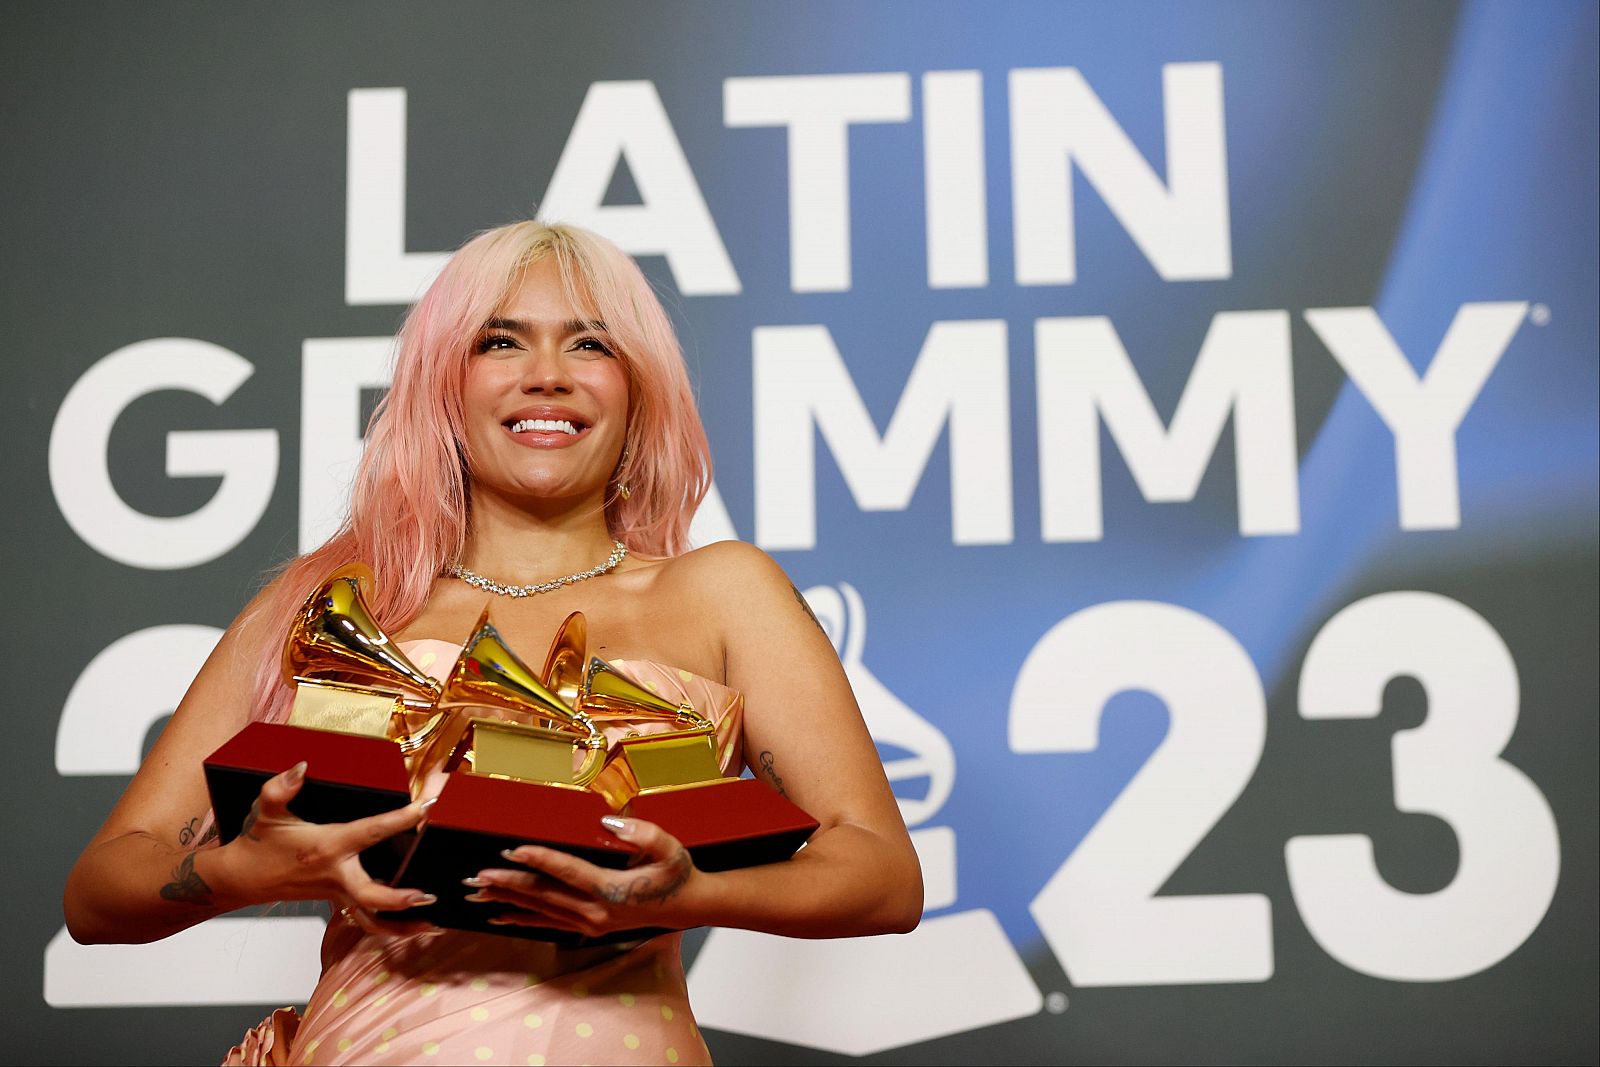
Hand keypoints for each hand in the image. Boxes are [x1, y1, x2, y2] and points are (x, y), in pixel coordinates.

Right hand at [212, 762, 436, 933]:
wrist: (241, 878)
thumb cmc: (259, 843)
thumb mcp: (266, 810)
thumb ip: (281, 786)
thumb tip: (302, 767)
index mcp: (328, 847)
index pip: (370, 831)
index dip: (399, 820)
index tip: (424, 808)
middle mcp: (336, 874)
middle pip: (371, 896)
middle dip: (400, 900)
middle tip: (428, 896)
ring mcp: (337, 893)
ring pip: (370, 919)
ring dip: (400, 926)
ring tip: (432, 925)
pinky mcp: (336, 901)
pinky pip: (364, 919)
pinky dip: (387, 926)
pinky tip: (410, 926)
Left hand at [466, 816, 701, 937]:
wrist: (687, 905)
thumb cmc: (677, 873)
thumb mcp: (669, 848)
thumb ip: (642, 833)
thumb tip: (608, 822)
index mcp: (613, 890)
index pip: (568, 872)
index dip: (539, 860)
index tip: (512, 850)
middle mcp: (596, 912)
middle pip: (544, 895)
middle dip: (508, 884)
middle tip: (479, 876)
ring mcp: (589, 923)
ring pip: (540, 911)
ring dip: (507, 901)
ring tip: (478, 893)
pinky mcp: (587, 927)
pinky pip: (547, 923)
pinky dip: (522, 919)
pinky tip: (500, 916)